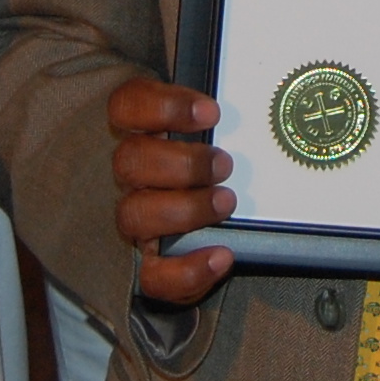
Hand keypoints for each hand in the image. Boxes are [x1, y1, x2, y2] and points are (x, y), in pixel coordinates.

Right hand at [109, 77, 234, 305]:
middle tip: (224, 164)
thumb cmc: (211, 172)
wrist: (208, 233)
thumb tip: (252, 103)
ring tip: (226, 201)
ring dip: (185, 208)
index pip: (126, 105)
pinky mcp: (147, 266)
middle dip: (183, 163)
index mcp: (140, 134)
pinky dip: (188, 270)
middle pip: (130, 160)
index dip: (164, 105)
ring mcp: (135, 222)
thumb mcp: (215, 139)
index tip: (211, 112)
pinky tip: (221, 256)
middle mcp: (130, 177)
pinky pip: (153, 276)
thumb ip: (219, 124)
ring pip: (134, 213)